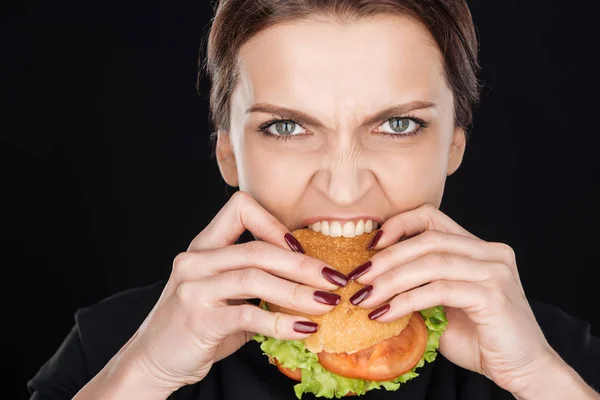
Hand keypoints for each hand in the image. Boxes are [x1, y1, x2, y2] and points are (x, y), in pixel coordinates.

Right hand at [120, 191, 348, 392]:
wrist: (153, 360)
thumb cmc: (195, 326)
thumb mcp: (221, 295)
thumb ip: (254, 282)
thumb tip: (307, 280)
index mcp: (203, 247)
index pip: (239, 209)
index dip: (274, 223)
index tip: (300, 246)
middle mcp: (196, 261)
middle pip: (258, 249)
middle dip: (303, 264)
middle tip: (334, 278)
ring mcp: (194, 289)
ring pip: (256, 278)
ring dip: (299, 291)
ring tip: (327, 303)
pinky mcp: (200, 320)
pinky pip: (249, 316)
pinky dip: (282, 322)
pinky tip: (304, 329)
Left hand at [348, 204, 555, 395]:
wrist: (522, 370)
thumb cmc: (481, 338)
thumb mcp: (442, 306)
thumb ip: (418, 287)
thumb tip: (372, 281)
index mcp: (477, 248)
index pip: (432, 217)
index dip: (398, 225)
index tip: (370, 246)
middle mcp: (490, 252)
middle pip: (427, 239)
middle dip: (386, 258)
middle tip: (358, 277)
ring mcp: (494, 271)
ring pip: (431, 263)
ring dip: (390, 280)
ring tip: (365, 298)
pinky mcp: (492, 295)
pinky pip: (439, 290)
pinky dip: (407, 301)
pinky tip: (385, 314)